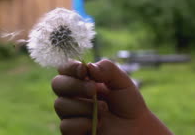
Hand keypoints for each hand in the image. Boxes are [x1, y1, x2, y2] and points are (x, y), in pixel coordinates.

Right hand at [52, 59, 171, 134]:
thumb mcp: (122, 81)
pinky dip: (83, 123)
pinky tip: (98, 124)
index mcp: (82, 80)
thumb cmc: (128, 104)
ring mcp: (72, 114)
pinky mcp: (73, 132)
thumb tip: (88, 66)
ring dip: (83, 106)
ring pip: (60, 105)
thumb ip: (107, 68)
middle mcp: (73, 96)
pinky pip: (66, 126)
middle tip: (93, 90)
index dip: (70, 67)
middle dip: (75, 85)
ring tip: (104, 110)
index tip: (83, 70)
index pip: (64, 69)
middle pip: (57, 84)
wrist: (137, 128)